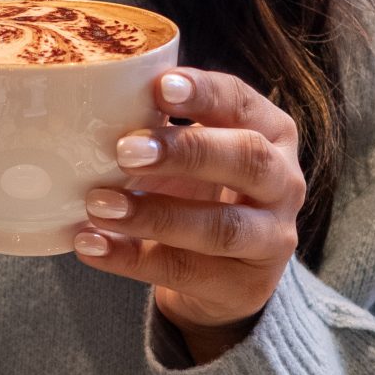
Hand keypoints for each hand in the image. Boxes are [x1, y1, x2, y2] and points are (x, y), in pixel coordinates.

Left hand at [71, 67, 304, 353]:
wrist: (223, 273)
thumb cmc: (200, 191)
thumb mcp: (192, 153)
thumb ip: (159, 127)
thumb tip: (92, 101)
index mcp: (271, 132)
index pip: (242, 102)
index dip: (204, 94)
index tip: (160, 87)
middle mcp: (284, 182)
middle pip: (247, 160)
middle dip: (186, 152)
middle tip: (125, 150)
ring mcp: (272, 239)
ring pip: (221, 228)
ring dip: (154, 215)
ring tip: (98, 204)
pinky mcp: (245, 287)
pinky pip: (185, 272)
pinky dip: (131, 258)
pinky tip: (90, 244)